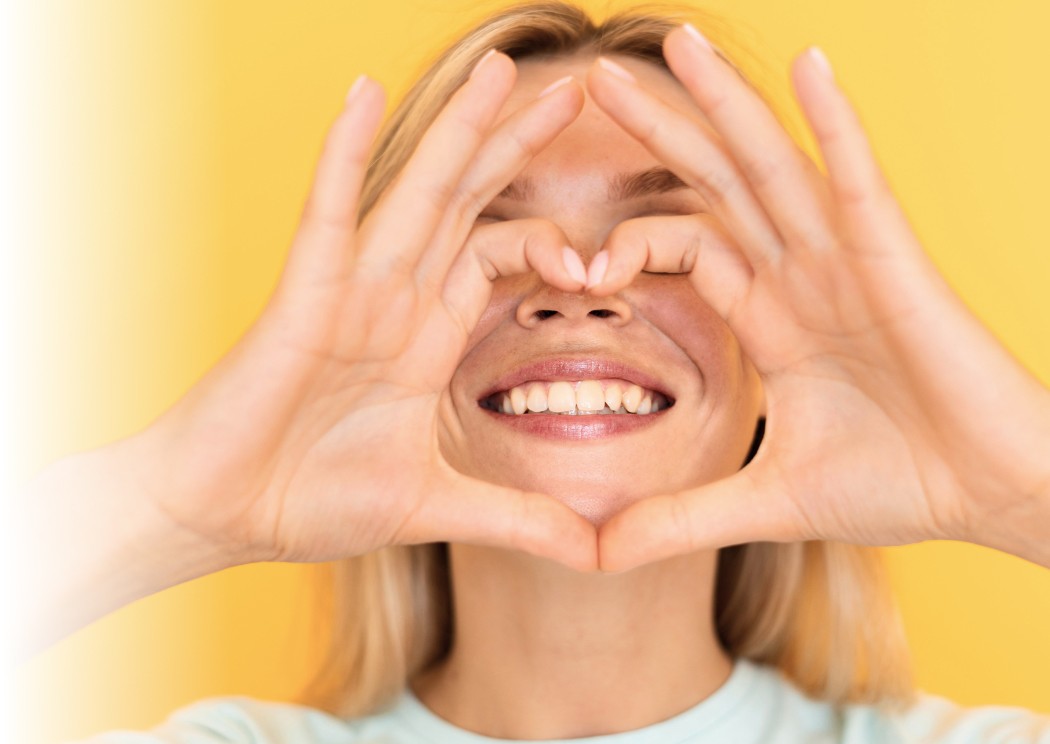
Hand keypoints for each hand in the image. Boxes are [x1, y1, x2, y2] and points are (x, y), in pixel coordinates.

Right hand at [130, 52, 596, 570]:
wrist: (221, 515)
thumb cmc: (308, 498)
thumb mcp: (437, 506)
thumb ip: (518, 519)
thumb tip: (595, 554)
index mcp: (423, 337)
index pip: (495, 257)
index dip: (551, 243)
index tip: (604, 259)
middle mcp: (393, 300)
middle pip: (468, 204)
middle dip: (519, 147)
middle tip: (578, 90)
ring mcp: (348, 292)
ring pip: (414, 194)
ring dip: (458, 131)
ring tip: (501, 70)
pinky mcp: (300, 300)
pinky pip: (328, 215)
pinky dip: (343, 155)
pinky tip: (364, 95)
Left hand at [583, 29, 1049, 569]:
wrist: (993, 495)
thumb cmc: (899, 484)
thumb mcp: (764, 502)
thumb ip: (680, 520)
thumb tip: (599, 556)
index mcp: (771, 315)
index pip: (684, 248)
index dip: (624, 244)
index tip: (572, 266)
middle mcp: (801, 274)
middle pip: (713, 184)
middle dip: (655, 130)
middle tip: (590, 78)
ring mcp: (846, 262)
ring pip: (771, 167)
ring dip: (724, 103)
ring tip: (675, 43)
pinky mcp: (896, 265)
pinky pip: (858, 182)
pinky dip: (836, 124)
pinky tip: (808, 67)